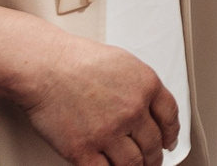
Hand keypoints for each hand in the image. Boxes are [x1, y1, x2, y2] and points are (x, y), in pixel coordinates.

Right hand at [14, 33, 180, 165]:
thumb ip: (139, 86)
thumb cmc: (77, 61)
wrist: (45, 68)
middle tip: (152, 160)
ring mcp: (108, 132)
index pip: (170, 117)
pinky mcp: (83, 150)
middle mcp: (132, 111)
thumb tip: (146, 106)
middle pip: (153, 144)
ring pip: (133, 163)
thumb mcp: (124, 63)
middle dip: (155, 157)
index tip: (170, 142)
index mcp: (146, 86)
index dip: (172, 134)